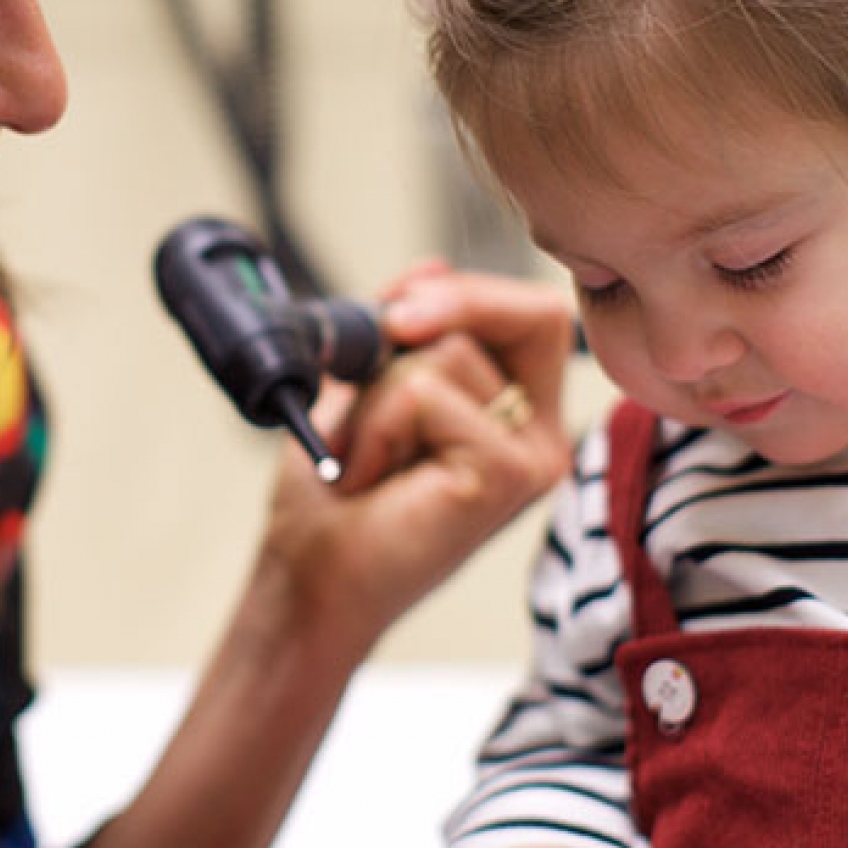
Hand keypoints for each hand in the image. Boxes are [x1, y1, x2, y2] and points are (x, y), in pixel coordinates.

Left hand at [249, 264, 573, 650]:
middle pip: (503, 314)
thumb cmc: (336, 498)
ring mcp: (534, 458)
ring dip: (375, 398)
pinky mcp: (510, 477)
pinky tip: (369, 478)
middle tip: (365, 365)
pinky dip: (376, 426)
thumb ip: (409, 331)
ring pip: (446, 352)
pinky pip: (427, 395)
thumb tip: (431, 267)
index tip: (399, 308)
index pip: (534, 314)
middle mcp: (540, 435)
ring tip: (365, 459)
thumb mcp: (368, 387)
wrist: (307, 580)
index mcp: (518, 411)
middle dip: (419, 322)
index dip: (470, 293)